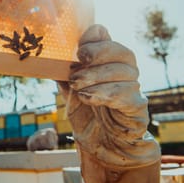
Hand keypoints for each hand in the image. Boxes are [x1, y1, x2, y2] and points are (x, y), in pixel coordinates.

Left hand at [58, 24, 158, 166]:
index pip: (108, 39)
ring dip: (97, 76)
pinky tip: (87, 97)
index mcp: (108, 62)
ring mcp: (134, 89)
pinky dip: (104, 94)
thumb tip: (46, 60)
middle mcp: (125, 72)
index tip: (79, 44)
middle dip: (100, 52)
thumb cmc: (87, 114)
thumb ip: (63, 74)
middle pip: (123, 52)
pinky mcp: (137, 108)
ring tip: (76, 84)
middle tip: (79, 59)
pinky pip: (127, 96)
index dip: (95, 37)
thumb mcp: (70, 91)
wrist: (102, 145)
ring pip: (125, 73)